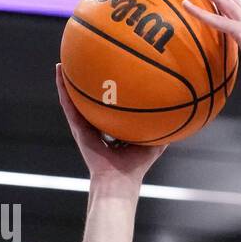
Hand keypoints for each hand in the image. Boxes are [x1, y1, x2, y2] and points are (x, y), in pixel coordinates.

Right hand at [56, 65, 165, 182]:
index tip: (108, 76)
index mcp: (110, 129)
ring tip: (63, 62)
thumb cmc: (135, 167)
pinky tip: (60, 72)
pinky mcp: (78, 128)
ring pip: (73, 100)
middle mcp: (95, 127)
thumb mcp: (153, 144)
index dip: (107, 94)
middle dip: (86, 85)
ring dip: (67, 82)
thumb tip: (180, 116)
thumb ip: (163, 130)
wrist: (119, 180)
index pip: (108, 108)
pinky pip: (69, 105)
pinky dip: (63, 89)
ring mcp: (84, 127)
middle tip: (84, 64)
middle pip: (89, 102)